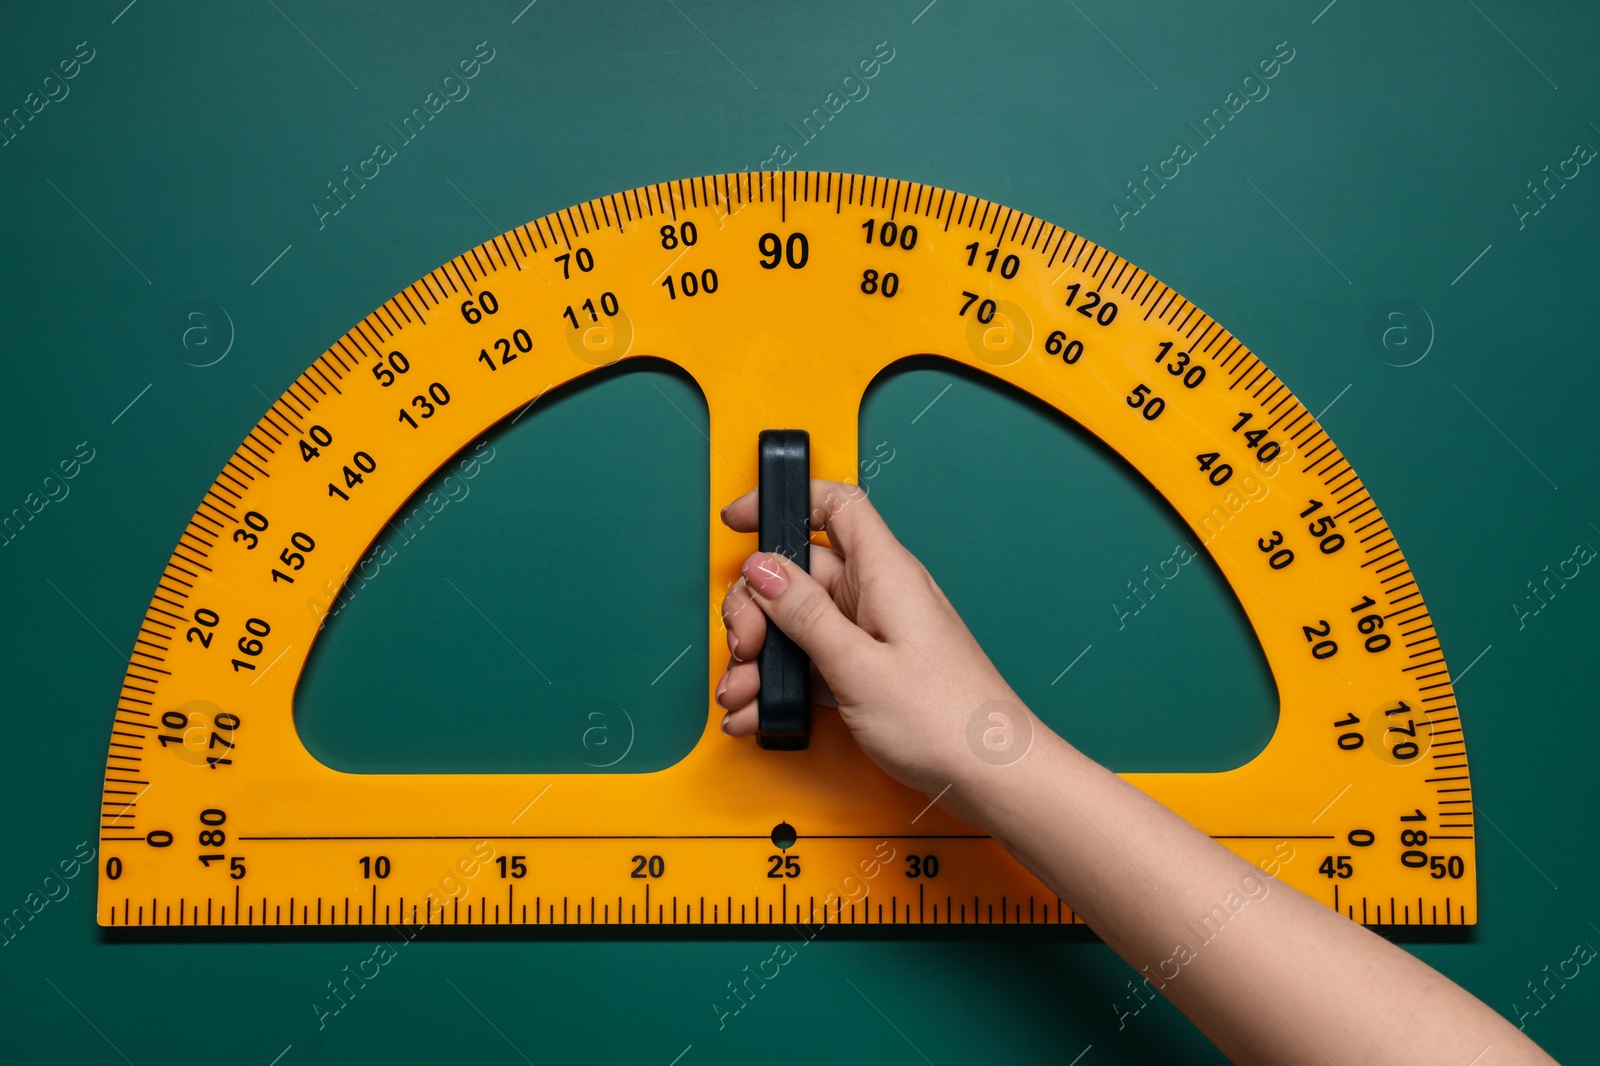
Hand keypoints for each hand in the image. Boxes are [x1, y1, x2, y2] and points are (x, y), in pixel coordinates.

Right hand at [715, 478, 1027, 806]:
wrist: (989, 777)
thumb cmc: (946, 720)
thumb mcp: (858, 665)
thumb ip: (805, 614)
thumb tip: (764, 570)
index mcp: (885, 573)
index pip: (834, 504)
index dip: (786, 501)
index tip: (741, 519)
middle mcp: (879, 595)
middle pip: (799, 572)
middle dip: (757, 607)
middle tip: (747, 645)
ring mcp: (873, 633)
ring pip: (797, 623)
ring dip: (762, 656)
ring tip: (744, 692)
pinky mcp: (869, 669)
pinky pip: (812, 660)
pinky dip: (782, 682)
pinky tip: (761, 710)